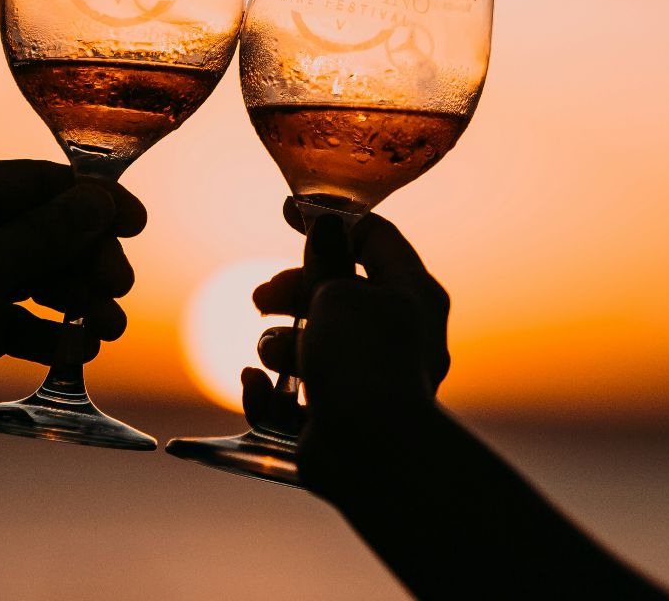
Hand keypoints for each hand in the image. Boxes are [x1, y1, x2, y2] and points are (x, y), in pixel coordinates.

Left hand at [0, 160, 144, 461]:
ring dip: (75, 300)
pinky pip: (16, 320)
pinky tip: (78, 350)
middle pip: (40, 232)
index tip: (135, 222)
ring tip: (107, 327)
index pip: (32, 183)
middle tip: (118, 287)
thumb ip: (49, 231)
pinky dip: (49, 333)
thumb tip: (101, 200)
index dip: (89, 200)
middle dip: (85, 260)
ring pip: (33, 278)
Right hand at [243, 200, 450, 495]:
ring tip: (273, 353)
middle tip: (262, 298)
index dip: (330, 221)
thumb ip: (326, 259)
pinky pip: (296, 398)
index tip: (287, 214)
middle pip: (337, 293)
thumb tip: (325, 225)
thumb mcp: (339, 293)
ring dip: (280, 344)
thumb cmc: (363, 362)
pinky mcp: (340, 421)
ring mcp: (369, 381)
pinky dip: (271, 393)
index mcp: (412, 293)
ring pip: (312, 346)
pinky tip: (257, 387)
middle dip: (292, 291)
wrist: (373, 454)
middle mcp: (398, 334)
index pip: (375, 237)